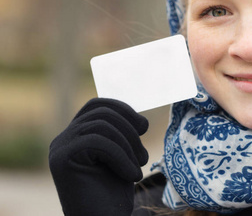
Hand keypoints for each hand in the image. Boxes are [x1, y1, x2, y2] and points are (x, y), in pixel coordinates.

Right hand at [49, 98, 148, 215]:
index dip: (122, 109)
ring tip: (138, 168)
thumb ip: (122, 135)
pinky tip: (132, 176)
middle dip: (129, 130)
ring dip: (128, 145)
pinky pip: (97, 140)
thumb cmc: (114, 193)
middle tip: (143, 157)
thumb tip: (140, 119)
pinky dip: (122, 156)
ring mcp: (59, 148)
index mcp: (76, 135)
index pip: (97, 105)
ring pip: (101, 125)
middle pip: (101, 112)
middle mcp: (63, 139)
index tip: (144, 127)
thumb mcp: (122, 156)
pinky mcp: (61, 159)